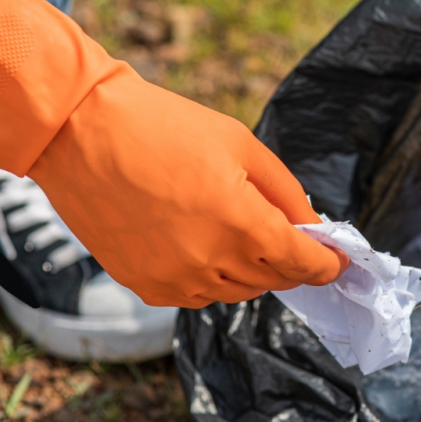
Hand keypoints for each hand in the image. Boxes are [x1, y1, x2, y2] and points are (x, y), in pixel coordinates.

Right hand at [0, 0, 348, 307]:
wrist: (80, 133)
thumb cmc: (164, 127)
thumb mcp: (240, 145)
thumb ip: (284, 191)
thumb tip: (311, 224)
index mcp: (241, 225)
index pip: (302, 264)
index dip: (327, 264)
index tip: (340, 261)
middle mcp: (210, 262)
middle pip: (273, 280)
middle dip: (291, 261)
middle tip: (293, 235)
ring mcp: (174, 279)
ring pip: (235, 291)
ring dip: (251, 269)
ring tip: (242, 231)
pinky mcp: (144, 285)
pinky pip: (196, 295)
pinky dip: (212, 276)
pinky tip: (203, 243)